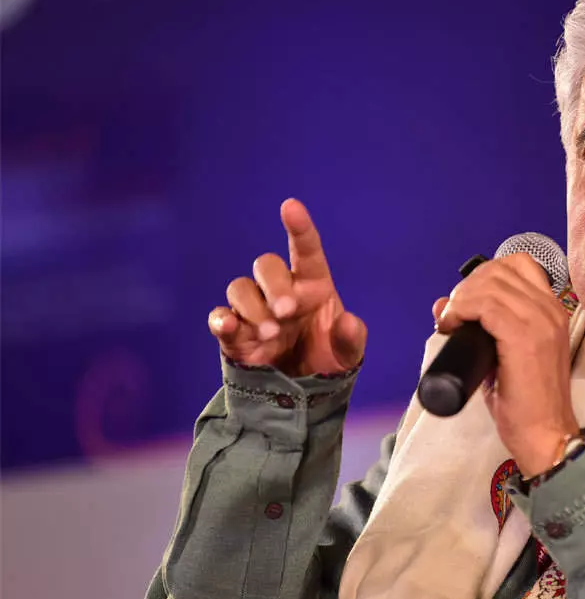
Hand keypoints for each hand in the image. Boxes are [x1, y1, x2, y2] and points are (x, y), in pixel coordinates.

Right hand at [208, 198, 366, 376]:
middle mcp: (281, 290)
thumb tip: (349, 322)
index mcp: (313, 284)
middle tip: (286, 312)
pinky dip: (221, 320)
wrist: (302, 392)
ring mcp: (255, 310)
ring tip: (270, 334)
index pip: (306, 249)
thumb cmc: (327, 359)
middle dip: (275, 285)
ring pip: (240, 288)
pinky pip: (219, 317)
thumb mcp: (348, 354)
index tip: (290, 206)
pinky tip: (229, 328)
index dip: (299, 227)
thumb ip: (351, 338)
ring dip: (252, 307)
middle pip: (267, 265)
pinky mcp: (234, 334)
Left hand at [433, 254, 578, 476]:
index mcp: (552, 311)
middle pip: (501, 269)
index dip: (486, 275)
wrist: (545, 434)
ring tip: (450, 322)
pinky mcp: (524, 337)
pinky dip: (462, 310)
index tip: (468, 301)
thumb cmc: (526, 404)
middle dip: (468, 286)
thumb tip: (445, 307)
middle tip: (454, 315)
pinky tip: (452, 327)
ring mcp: (541, 321)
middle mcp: (551, 309)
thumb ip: (482, 330)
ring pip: (491, 283)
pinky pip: (486, 304)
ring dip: (462, 298)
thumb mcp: (503, 357)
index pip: (519, 264)